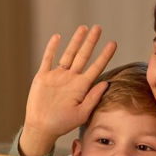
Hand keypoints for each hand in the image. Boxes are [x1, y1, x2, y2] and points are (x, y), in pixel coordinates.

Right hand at [21, 25, 116, 155]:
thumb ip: (94, 97)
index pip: (96, 67)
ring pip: (68, 54)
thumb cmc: (63, 123)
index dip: (105, 55)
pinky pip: (48, 59)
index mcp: (81, 86)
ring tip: (83, 28)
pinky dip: (52, 48)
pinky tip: (58, 37)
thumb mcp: (82, 113)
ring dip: (75, 41)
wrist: (42, 127)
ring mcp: (57, 76)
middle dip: (91, 42)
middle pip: (83, 56)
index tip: (113, 43)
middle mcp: (71, 78)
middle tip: (98, 28)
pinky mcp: (43, 76)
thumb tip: (106, 83)